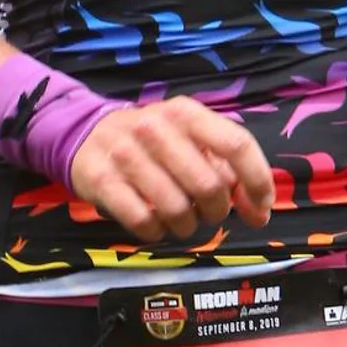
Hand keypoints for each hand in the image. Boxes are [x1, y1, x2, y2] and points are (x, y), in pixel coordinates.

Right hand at [69, 99, 275, 243]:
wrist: (86, 135)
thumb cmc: (152, 141)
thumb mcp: (187, 136)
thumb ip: (224, 164)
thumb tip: (258, 208)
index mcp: (186, 113)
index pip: (237, 144)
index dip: (257, 181)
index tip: (260, 208)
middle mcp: (156, 128)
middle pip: (209, 184)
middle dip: (217, 210)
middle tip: (209, 214)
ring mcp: (126, 154)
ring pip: (177, 209)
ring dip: (187, 226)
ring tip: (182, 222)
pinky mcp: (102, 181)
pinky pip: (143, 221)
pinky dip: (156, 233)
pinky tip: (155, 226)